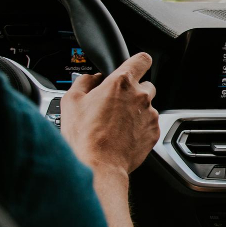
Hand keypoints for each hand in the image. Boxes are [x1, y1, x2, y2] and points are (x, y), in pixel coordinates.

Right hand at [61, 52, 159, 174]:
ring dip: (135, 111)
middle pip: (145, 85)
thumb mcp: (71, 101)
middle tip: (116, 104)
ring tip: (116, 125)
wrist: (99, 166)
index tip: (134, 67)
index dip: (138, 62)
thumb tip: (92, 78)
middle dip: (133, 91)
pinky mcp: (154, 132)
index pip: (142, 60)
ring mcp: (150, 115)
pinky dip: (140, 128)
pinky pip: (149, 124)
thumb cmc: (84, 136)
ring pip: (147, 106)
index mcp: (121, 83)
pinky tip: (123, 136)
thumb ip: (84, 82)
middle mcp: (140, 96)